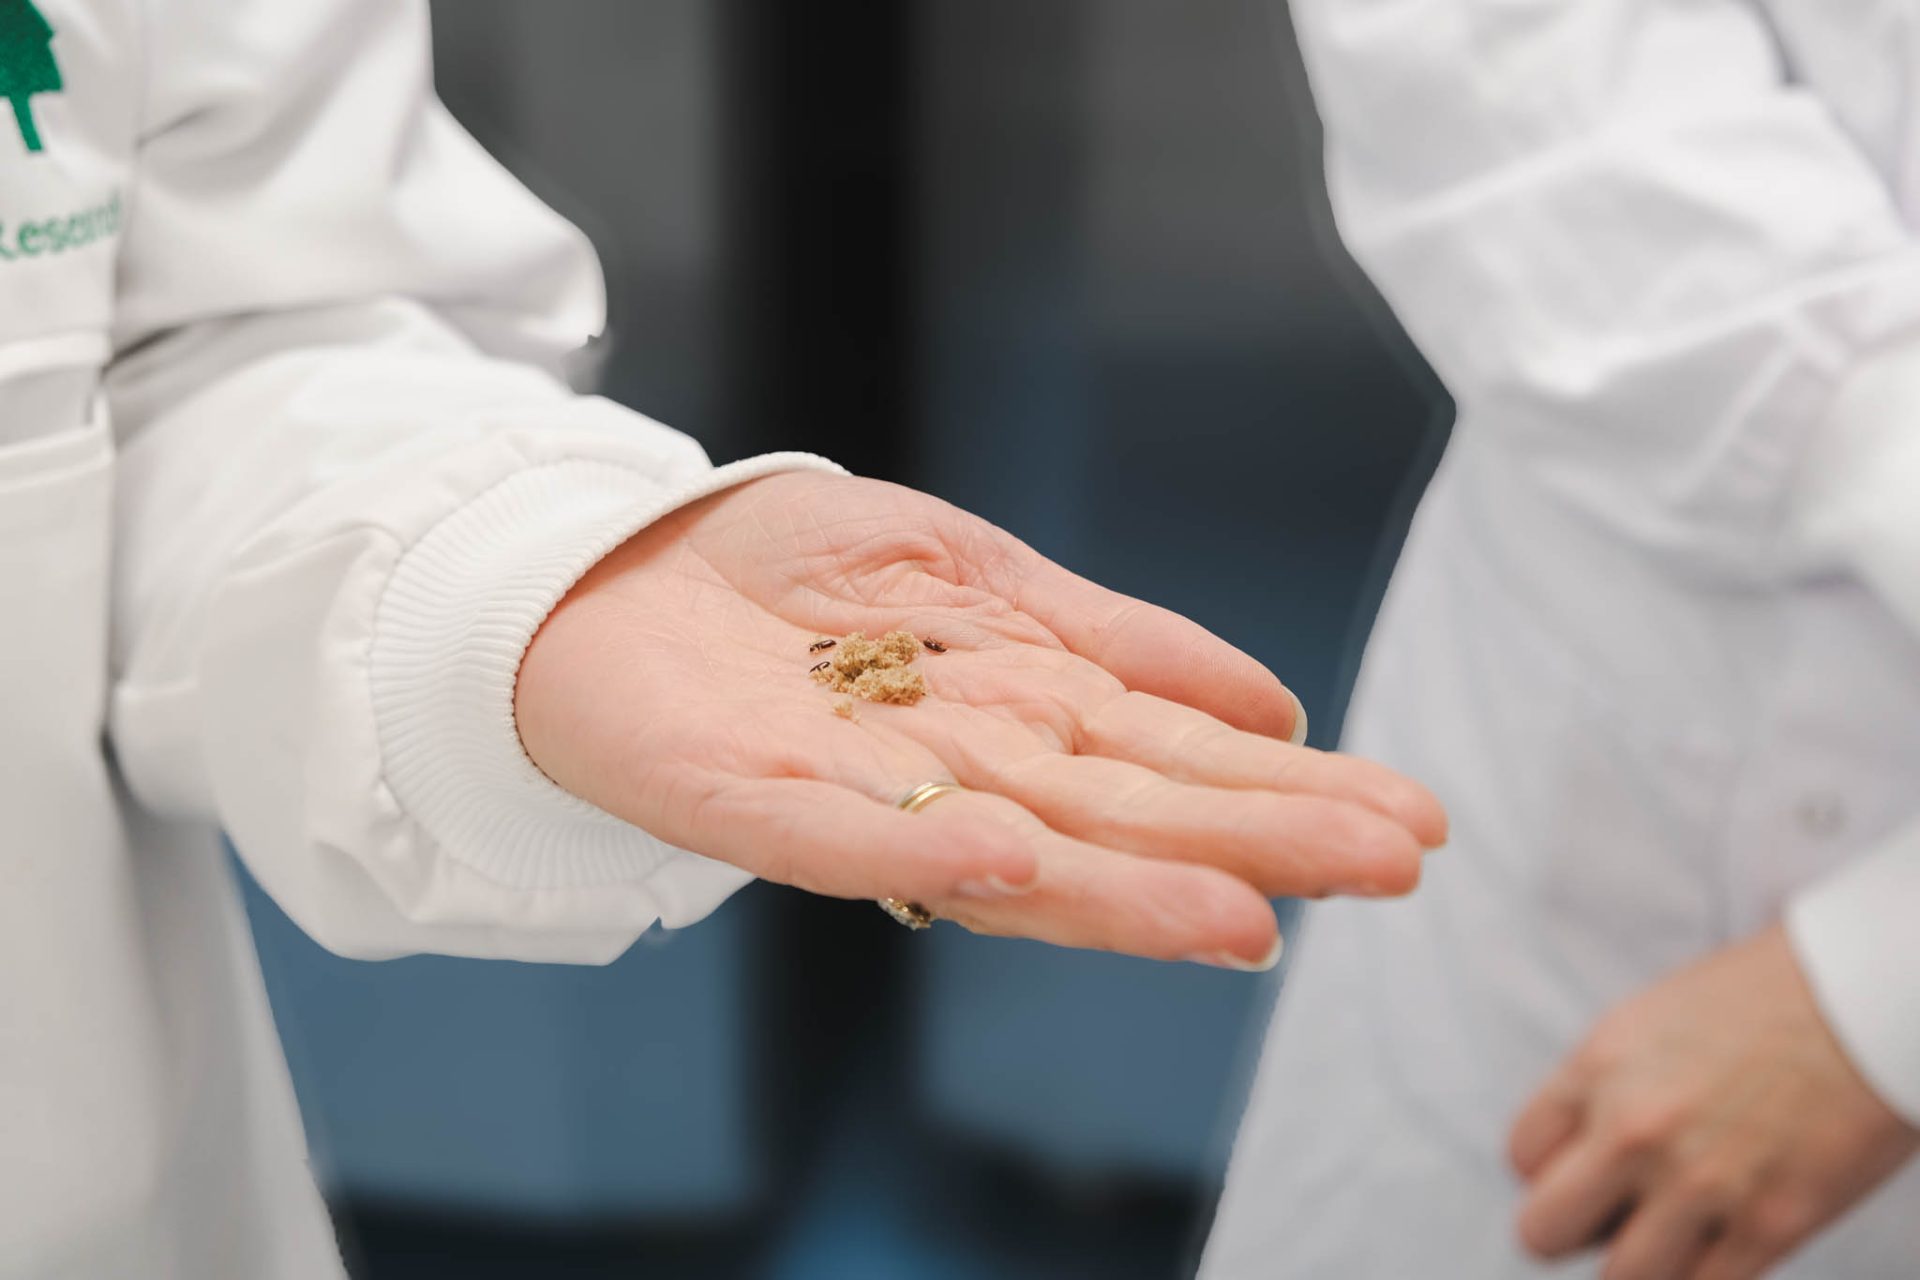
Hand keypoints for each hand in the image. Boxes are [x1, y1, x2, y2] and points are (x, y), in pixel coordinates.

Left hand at [516, 470, 1445, 965]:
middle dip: (1255, 843)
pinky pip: (841, 836)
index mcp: (1024, 718)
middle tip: (1388, 870)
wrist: (621, 571)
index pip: (1177, 762)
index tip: (1406, 825)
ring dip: (1122, 884)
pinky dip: (922, 849)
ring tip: (1240, 915)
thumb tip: (1271, 704)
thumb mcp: (981, 573)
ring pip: (1013, 846)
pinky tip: (1013, 860)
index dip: (1289, 795)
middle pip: (1122, 813)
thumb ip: (1115, 638)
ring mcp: (863, 794)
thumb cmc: (800, 576)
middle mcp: (964, 770)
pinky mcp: (748, 800)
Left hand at [1508, 924, 1919, 1279]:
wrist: (1868, 1000)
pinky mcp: (1772, 1224)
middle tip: (1611, 1220)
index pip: (1522, 1158)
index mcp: (1598, 1067)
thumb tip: (1582, 1153)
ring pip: (1622, 1279)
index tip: (1585, 1172)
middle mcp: (1634, 1128)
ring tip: (1671, 1238)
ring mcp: (1699, 1181)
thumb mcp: (1651, 1021)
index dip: (1551, 1174)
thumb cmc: (1766, 1000)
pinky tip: (1719, 1251)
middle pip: (1544, 1230)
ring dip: (1640, 1266)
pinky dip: (1700, 1279)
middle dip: (1571, 1232)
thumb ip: (1603, 1086)